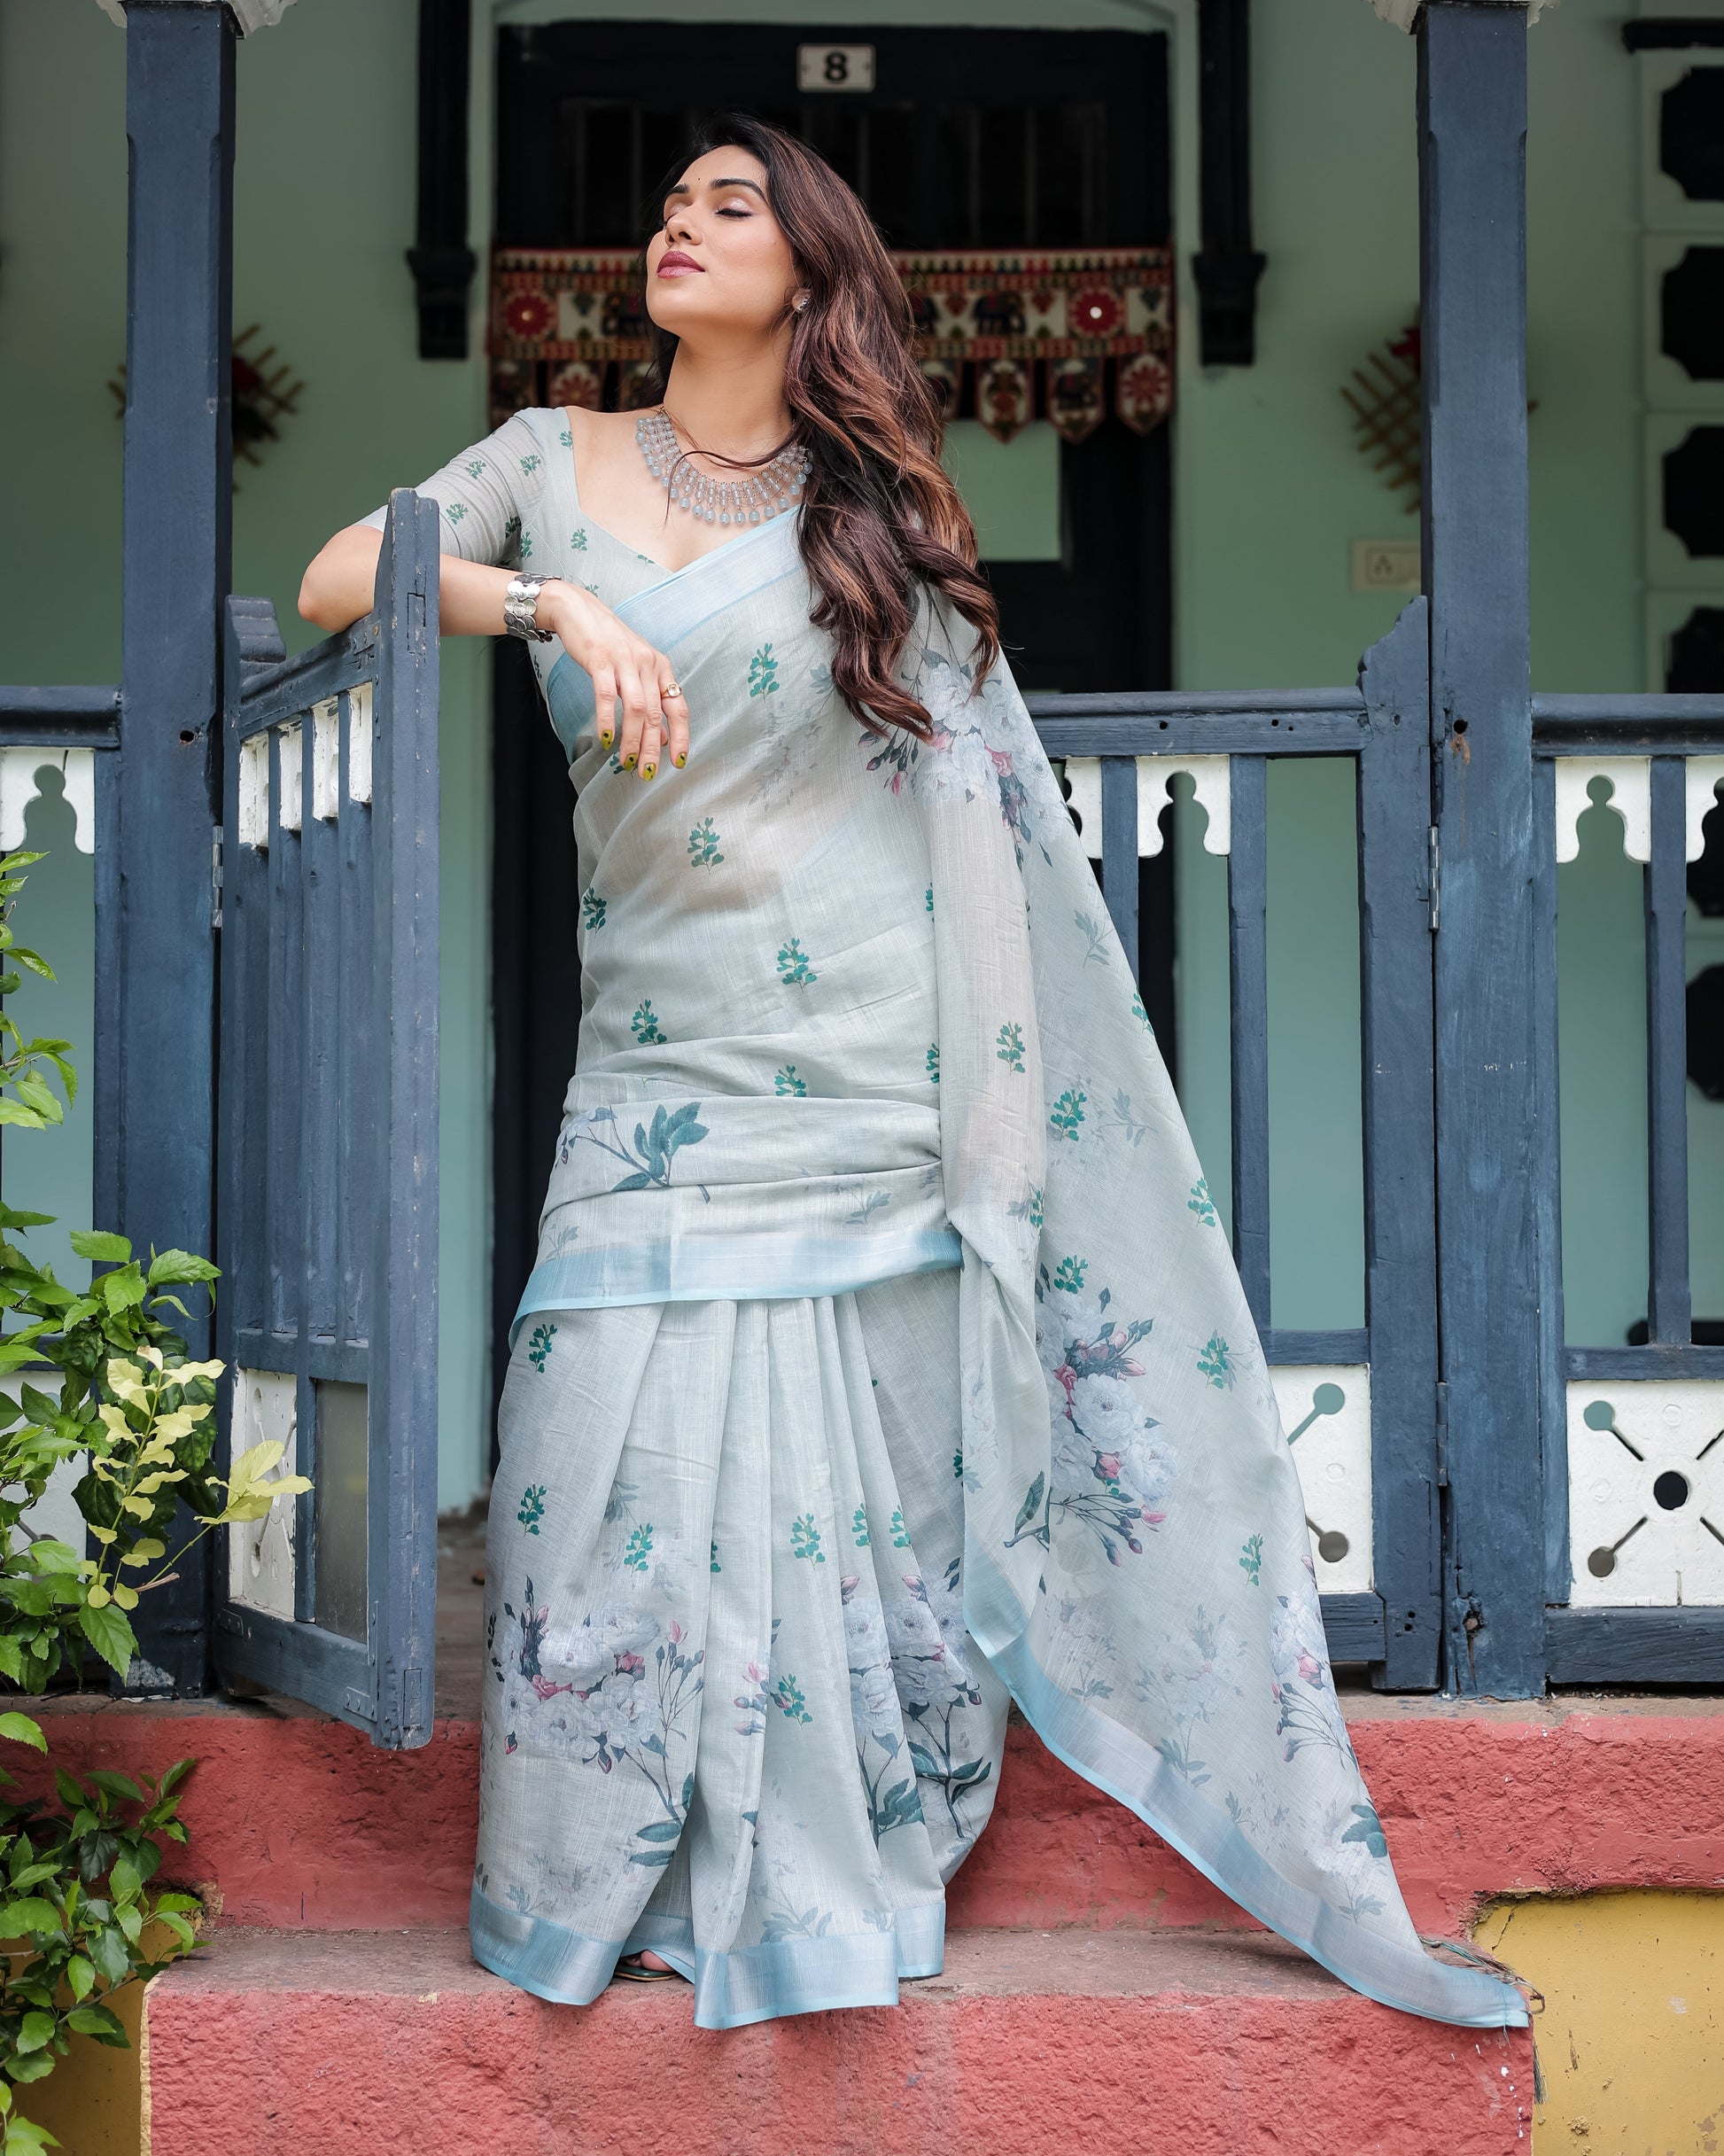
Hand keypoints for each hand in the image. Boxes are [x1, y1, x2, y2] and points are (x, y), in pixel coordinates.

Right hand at [538, 582, 689, 779]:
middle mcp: (648, 664)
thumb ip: (649, 701)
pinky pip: (607, 696)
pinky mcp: (601, 660)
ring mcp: (625, 661)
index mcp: (660, 668)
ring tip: (627, 763)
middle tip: (647, 773)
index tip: (678, 763)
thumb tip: (663, 737)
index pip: (678, 707)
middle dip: (652, 748)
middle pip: (655, 714)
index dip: (681, 737)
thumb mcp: (635, 671)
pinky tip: (607, 740)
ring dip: (632, 740)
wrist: (578, 611)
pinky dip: (608, 721)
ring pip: (635, 709)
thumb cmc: (607, 644)